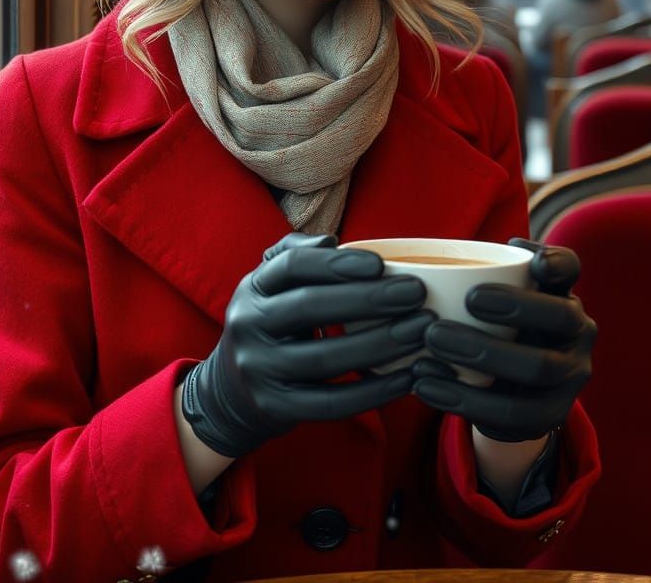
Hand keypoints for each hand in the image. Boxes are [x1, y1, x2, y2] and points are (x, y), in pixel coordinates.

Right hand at [181, 231, 434, 458]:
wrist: (230, 392)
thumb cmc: (270, 325)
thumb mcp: (271, 286)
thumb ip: (298, 255)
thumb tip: (331, 242)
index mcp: (252, 288)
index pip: (291, 266)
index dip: (335, 264)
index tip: (380, 264)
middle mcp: (248, 326)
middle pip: (310, 307)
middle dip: (368, 299)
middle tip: (416, 294)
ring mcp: (259, 370)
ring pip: (325, 358)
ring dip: (379, 344)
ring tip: (420, 332)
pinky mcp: (276, 408)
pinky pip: (332, 402)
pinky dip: (373, 392)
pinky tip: (407, 378)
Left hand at [411, 238, 595, 441]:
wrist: (508, 395)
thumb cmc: (497, 330)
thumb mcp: (499, 301)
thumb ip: (489, 275)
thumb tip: (488, 250)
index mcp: (561, 295)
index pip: (571, 270)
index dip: (557, 262)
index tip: (535, 262)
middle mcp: (577, 335)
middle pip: (559, 319)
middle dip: (514, 307)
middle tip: (467, 300)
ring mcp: (569, 378)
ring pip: (537, 369)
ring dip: (481, 354)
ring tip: (432, 343)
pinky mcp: (548, 417)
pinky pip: (510, 413)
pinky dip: (463, 399)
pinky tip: (426, 384)